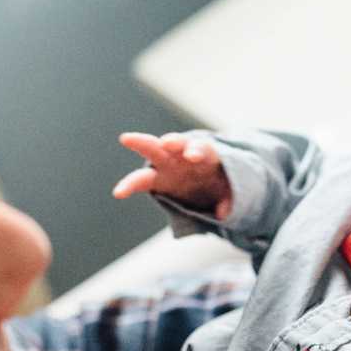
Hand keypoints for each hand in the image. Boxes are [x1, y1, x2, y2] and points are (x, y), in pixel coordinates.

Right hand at [115, 131, 232, 219]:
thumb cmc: (220, 182)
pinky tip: (119, 193)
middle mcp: (184, 155)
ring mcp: (167, 164)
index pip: (201, 149)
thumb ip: (231, 199)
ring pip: (152, 151)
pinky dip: (129, 186)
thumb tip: (224, 212)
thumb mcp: (231, 191)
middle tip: (166, 142)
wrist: (209, 184)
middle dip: (170, 140)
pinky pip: (140, 181)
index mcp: (205, 155)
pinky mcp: (156, 178)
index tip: (193, 156)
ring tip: (126, 138)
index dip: (196, 150)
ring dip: (140, 143)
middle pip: (175, 142)